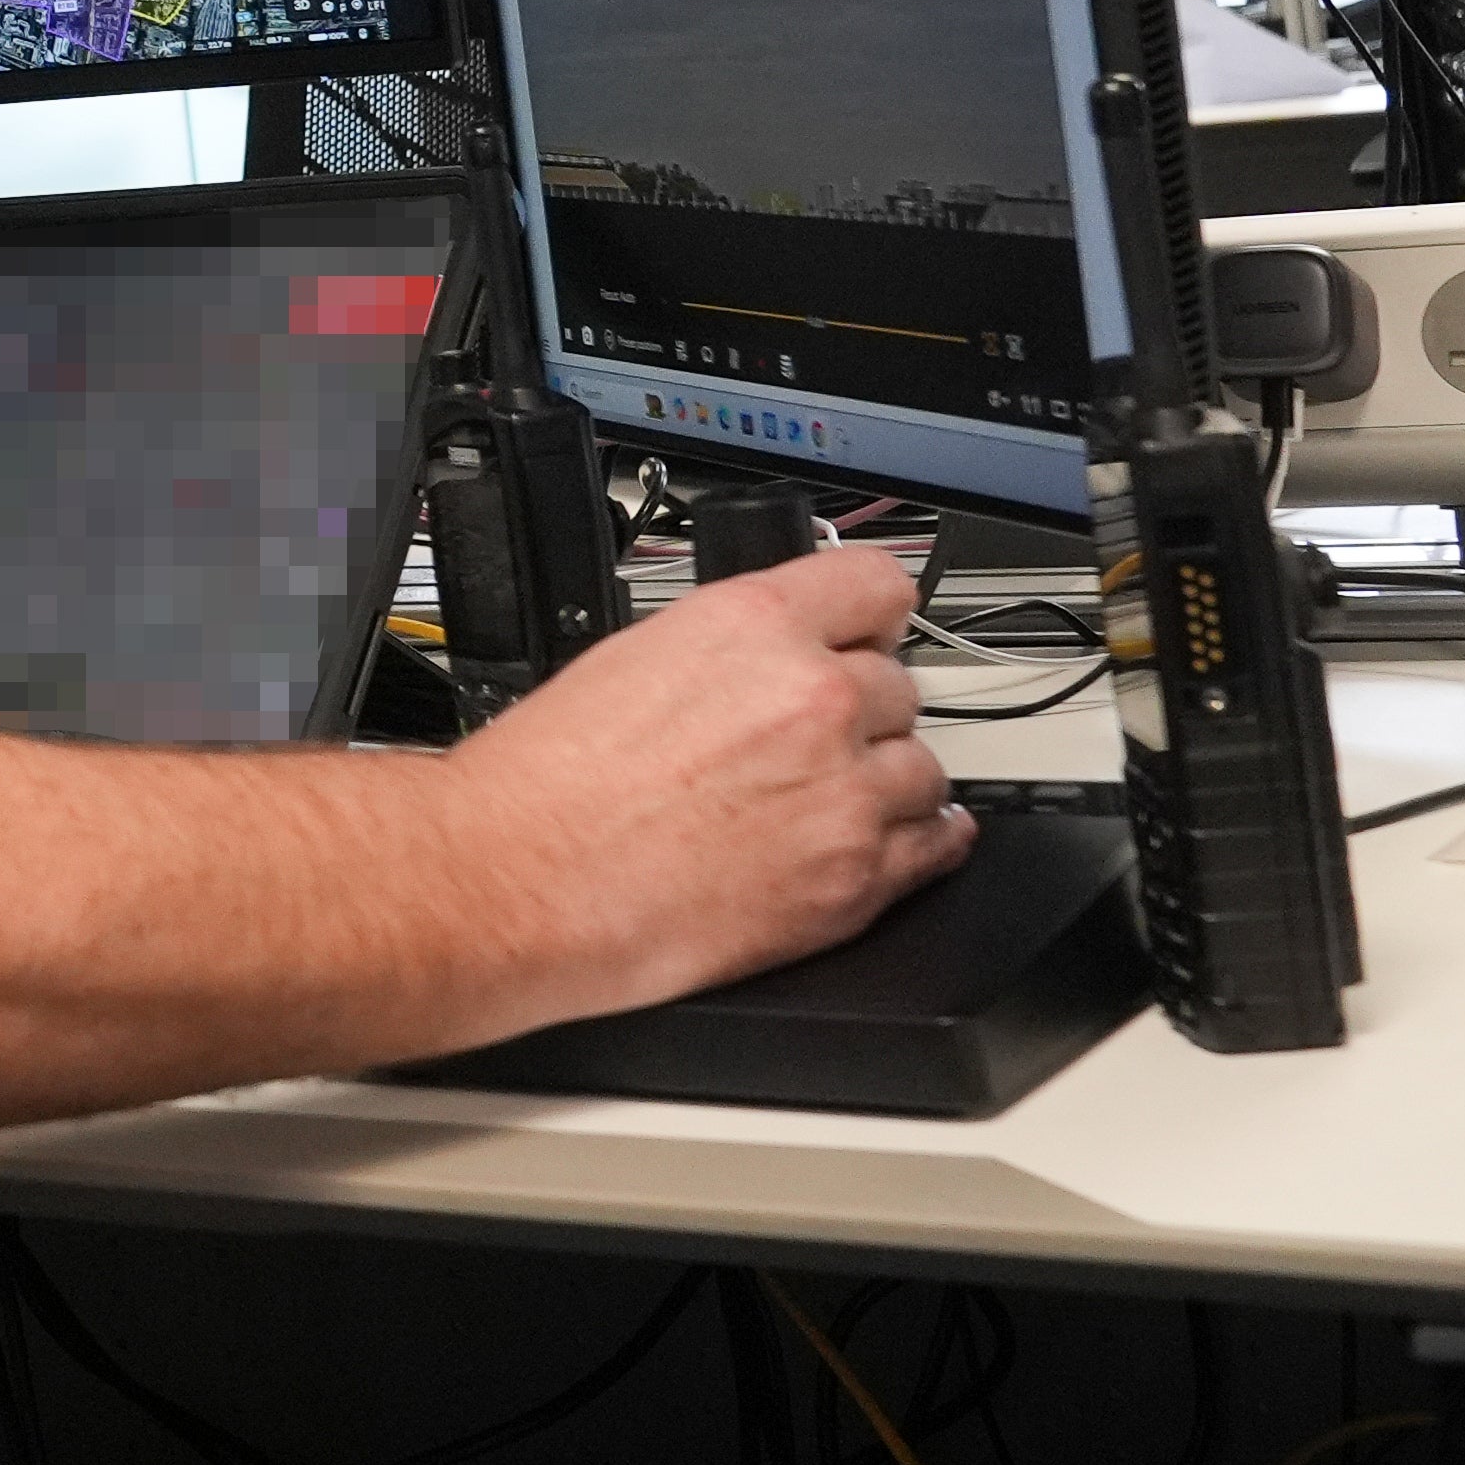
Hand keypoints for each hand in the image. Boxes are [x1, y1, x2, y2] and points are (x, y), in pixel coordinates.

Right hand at [448, 544, 966, 1014]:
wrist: (524, 879)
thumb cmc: (550, 782)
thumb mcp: (635, 655)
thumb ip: (733, 647)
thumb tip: (779, 654)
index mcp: (755, 625)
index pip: (879, 586)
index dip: (871, 614)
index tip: (870, 632)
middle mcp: (813, 698)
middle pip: (901, 684)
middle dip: (861, 710)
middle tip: (810, 740)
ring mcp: (845, 791)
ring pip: (924, 766)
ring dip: (884, 779)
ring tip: (827, 799)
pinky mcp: (857, 878)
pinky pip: (939, 844)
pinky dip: (919, 841)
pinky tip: (885, 837)